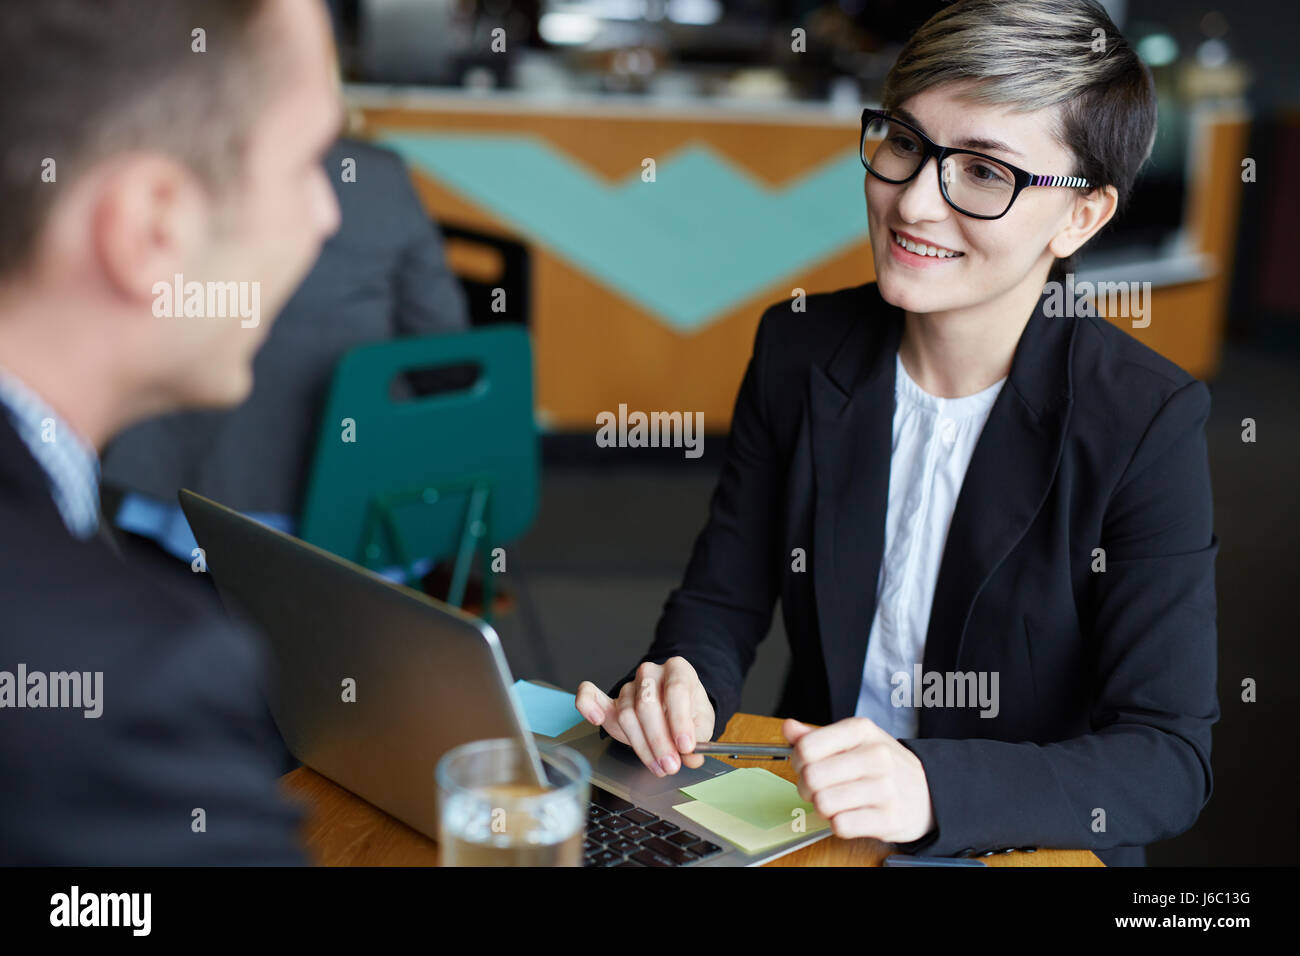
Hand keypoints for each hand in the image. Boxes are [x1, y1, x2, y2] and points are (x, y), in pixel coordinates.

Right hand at [575, 658, 714, 776]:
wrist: (674, 705)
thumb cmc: (688, 710)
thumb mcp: (702, 721)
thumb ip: (699, 738)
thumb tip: (692, 756)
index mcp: (678, 670)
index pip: (676, 690)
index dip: (680, 720)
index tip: (685, 747)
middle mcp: (651, 673)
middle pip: (647, 704)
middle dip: (659, 740)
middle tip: (671, 765)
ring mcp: (628, 686)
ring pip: (627, 714)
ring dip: (641, 745)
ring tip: (658, 766)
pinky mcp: (610, 700)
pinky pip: (590, 695)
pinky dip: (587, 704)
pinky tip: (595, 717)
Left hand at [784, 716, 934, 843]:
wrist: (929, 792)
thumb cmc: (883, 766)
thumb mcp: (854, 741)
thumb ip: (817, 736)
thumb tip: (789, 728)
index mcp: (861, 731)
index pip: (807, 747)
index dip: (798, 761)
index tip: (805, 765)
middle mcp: (876, 756)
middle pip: (812, 778)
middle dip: (807, 787)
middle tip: (818, 788)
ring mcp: (885, 788)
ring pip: (823, 804)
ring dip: (822, 807)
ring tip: (835, 801)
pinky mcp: (889, 819)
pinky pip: (841, 826)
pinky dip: (839, 824)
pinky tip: (850, 814)